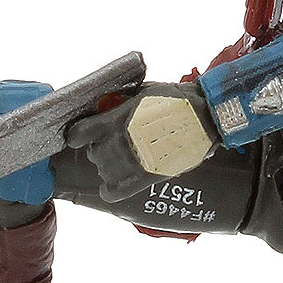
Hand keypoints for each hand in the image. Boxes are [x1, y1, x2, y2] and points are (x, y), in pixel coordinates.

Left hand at [65, 83, 219, 201]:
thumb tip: (104, 105)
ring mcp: (134, 160)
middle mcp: (122, 141)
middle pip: (94, 153)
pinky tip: (108, 190)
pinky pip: (118, 190)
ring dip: (108, 166)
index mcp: (118, 118)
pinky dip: (110, 191)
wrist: (207, 116)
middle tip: (114, 143)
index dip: (75, 136)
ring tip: (120, 161)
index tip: (76, 137)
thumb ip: (121, 100)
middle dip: (99, 148)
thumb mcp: (144, 91)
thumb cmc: (177, 99)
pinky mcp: (148, 176)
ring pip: (105, 171)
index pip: (80, 133)